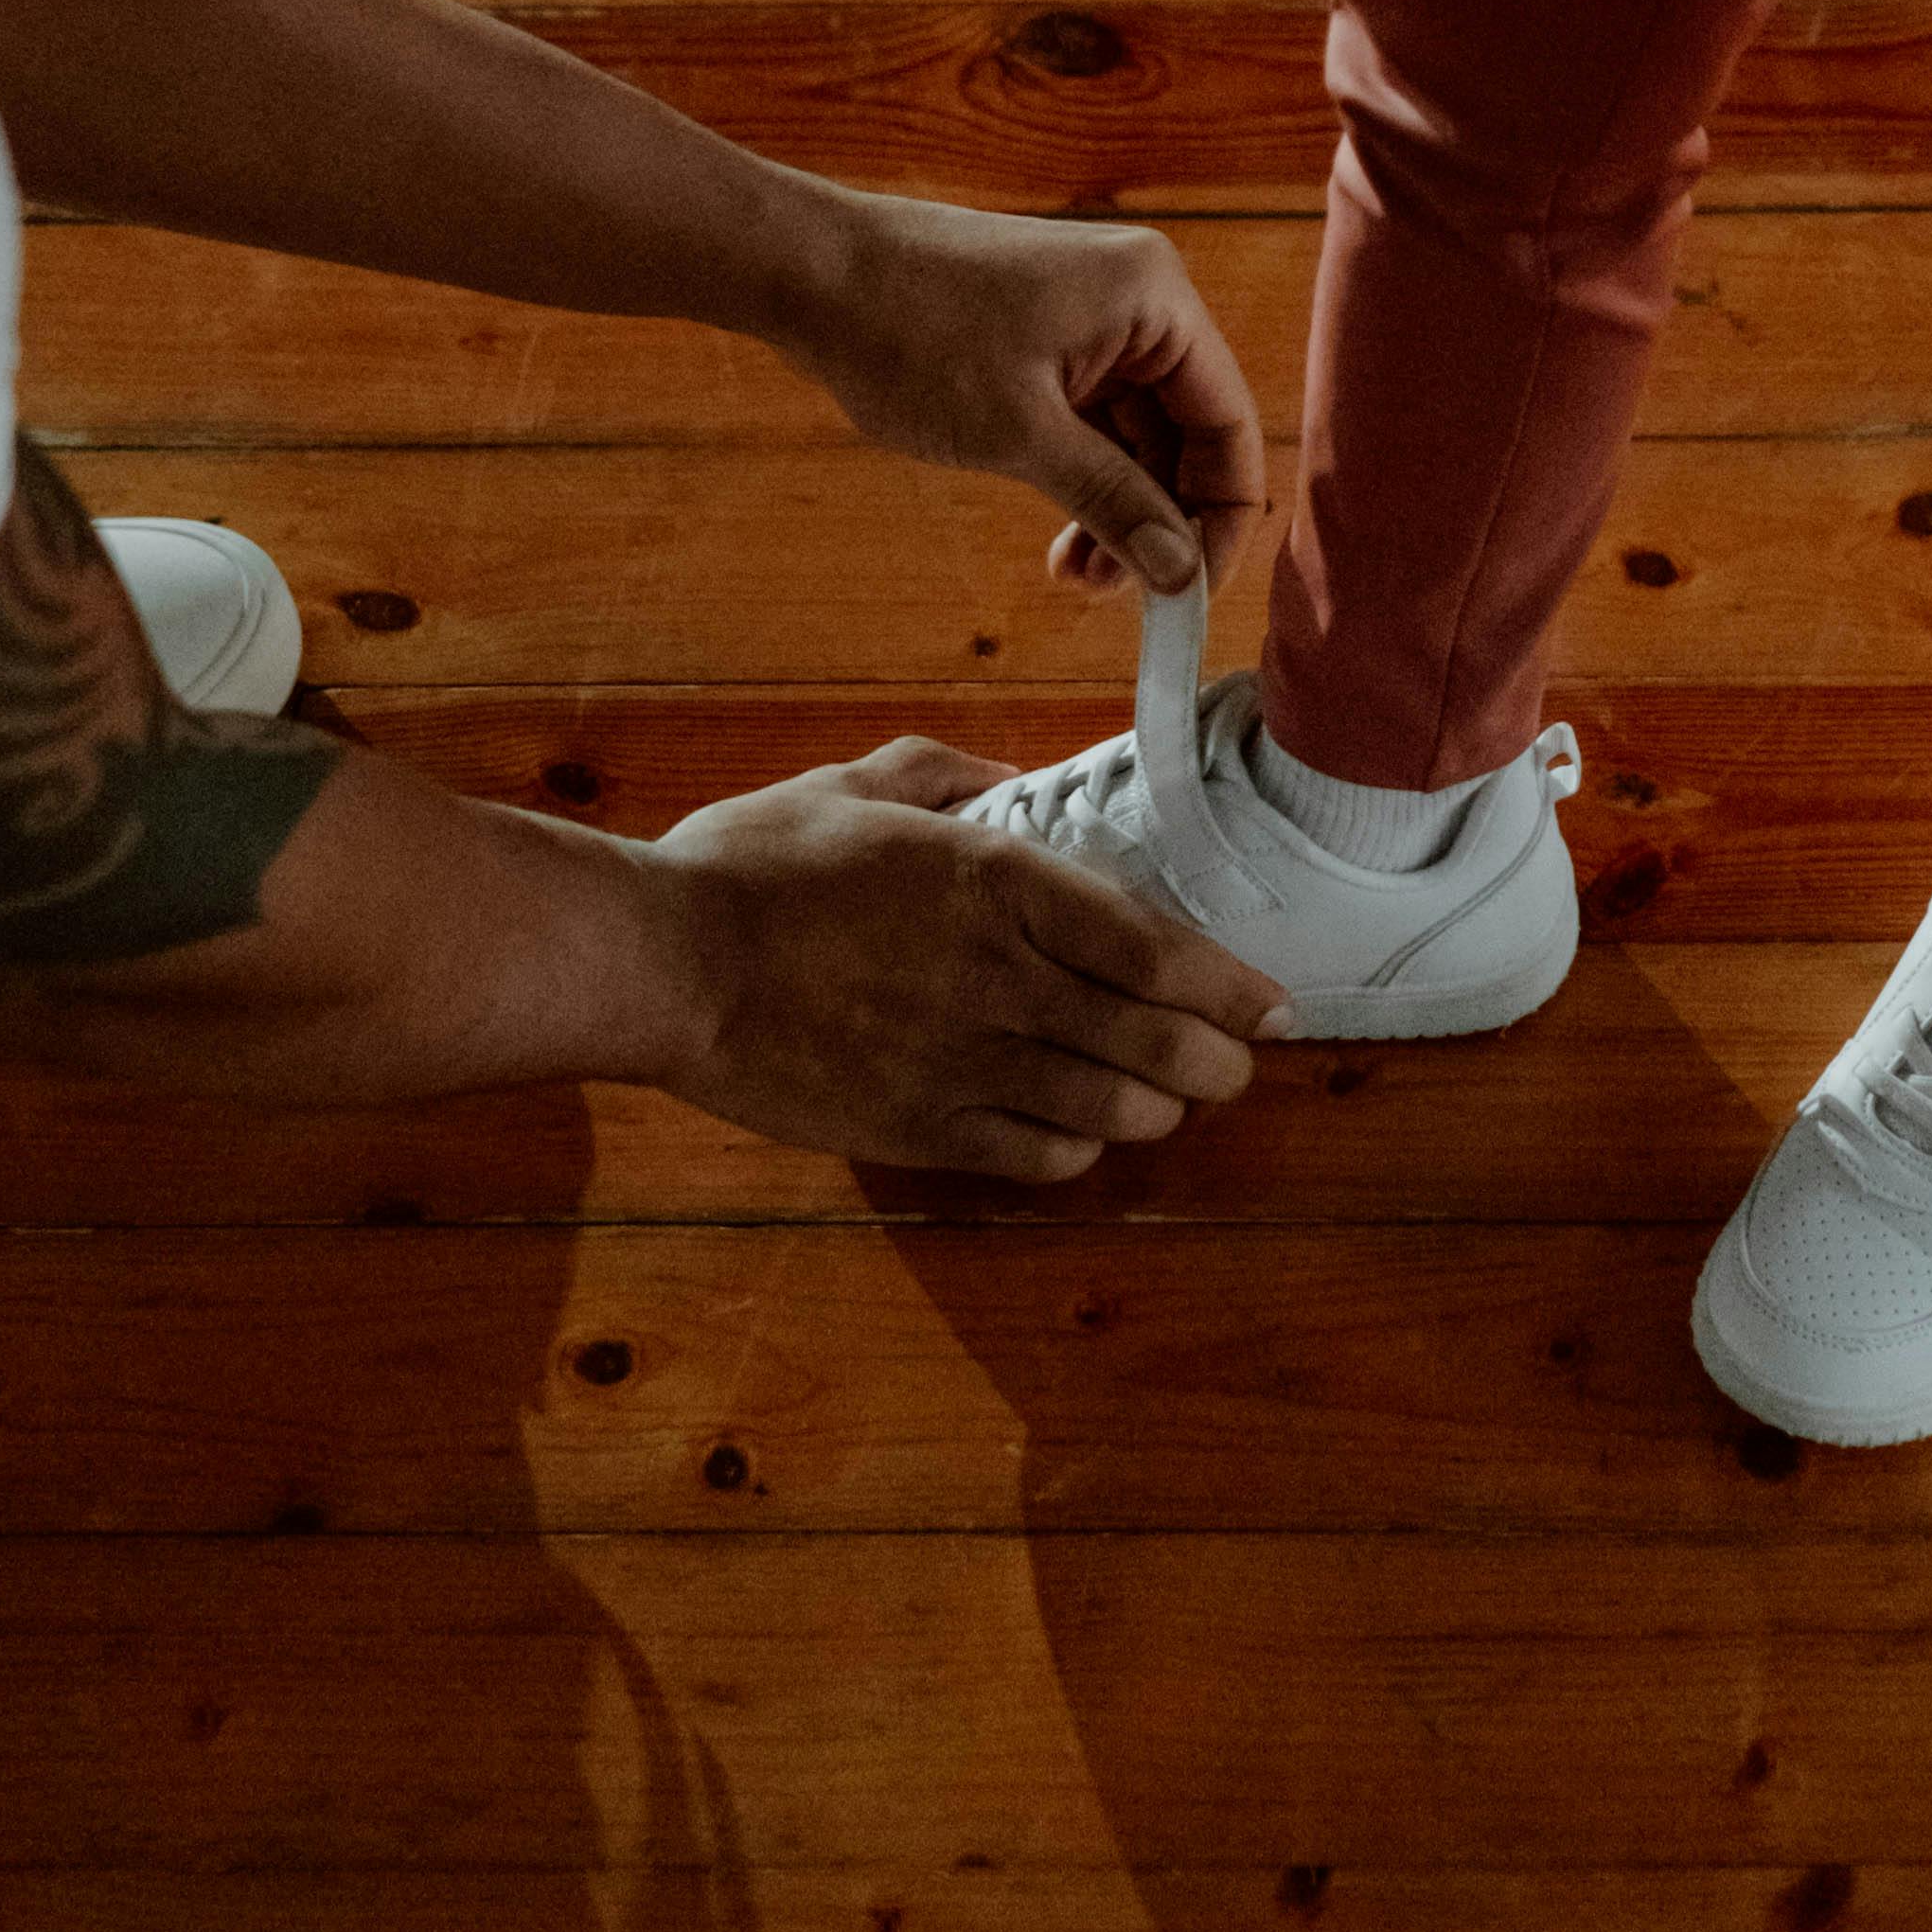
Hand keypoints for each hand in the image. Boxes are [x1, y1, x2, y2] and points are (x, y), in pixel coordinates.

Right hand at [626, 736, 1282, 1181]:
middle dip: (1216, 1060)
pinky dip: (1078, 1149)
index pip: (1151, 946)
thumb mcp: (856, 784)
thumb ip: (947, 776)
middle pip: (1152, 1040)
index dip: (1227, 985)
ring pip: (1107, 1106)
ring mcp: (959, 1062)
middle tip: (1239, 1063)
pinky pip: (1033, 1155)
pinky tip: (1081, 1134)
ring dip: (1157, 1107)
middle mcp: (996, 978)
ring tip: (1172, 1099)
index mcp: (992, 882)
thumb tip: (1009, 779)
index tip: (1269, 1004)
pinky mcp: (916, 1127)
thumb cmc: (751, 865)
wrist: (662, 962)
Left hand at [779, 187, 1266, 603]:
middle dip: (1158, 521)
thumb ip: (1114, 503)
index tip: (1189, 596)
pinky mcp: (1050, 336)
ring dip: (1116, 510)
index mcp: (1154, 299)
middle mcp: (1138, 298)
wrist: (807, 274)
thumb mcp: (1021, 434)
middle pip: (1187, 433)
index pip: (1228, 424)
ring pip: (1138, 436)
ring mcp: (1092, 316)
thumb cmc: (909, 333)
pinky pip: (1095, 420)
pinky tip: (1062, 538)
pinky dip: (1084, 479)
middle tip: (1113, 594)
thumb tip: (1182, 574)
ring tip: (1075, 578)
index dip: (1219, 519)